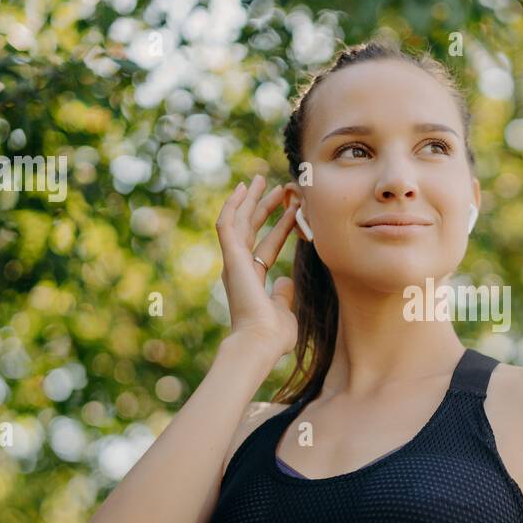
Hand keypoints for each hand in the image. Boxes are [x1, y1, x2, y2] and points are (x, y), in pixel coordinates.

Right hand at [214, 174, 299, 354]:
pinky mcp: (230, 257)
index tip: (294, 210)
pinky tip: (242, 189)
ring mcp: (233, 262)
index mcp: (251, 281)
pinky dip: (233, 205)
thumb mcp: (283, 311)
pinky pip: (227, 224)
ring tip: (261, 180)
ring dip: (250, 200)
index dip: (281, 228)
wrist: (259, 343)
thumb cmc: (272, 336)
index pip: (267, 247)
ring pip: (239, 222)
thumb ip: (283, 295)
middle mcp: (239, 268)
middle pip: (251, 230)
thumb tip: (285, 281)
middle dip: (263, 207)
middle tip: (277, 187)